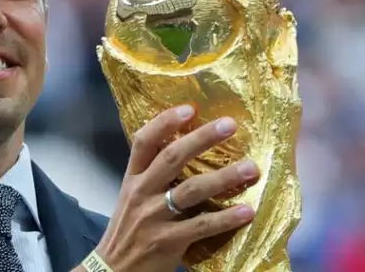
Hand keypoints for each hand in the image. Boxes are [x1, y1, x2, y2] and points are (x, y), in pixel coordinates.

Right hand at [90, 105, 258, 271]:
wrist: (112, 270)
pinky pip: (202, 226)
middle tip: (230, 125)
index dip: (165, 122)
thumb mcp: (132, 197)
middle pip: (172, 158)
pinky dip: (226, 218)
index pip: (143, 141)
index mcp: (132, 179)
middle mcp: (141, 193)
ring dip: (225, 177)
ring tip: (251, 168)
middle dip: (202, 138)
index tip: (190, 108)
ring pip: (192, 190)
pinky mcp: (167, 242)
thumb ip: (153, 177)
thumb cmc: (128, 231)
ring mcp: (153, 217)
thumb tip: (188, 151)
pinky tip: (247, 211)